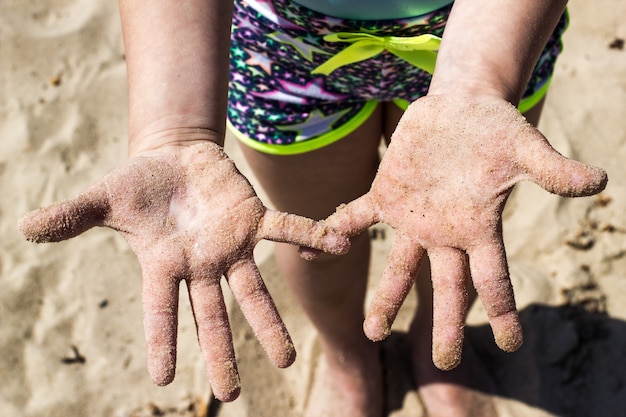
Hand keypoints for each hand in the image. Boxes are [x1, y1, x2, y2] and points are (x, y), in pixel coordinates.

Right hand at [18, 142, 349, 400]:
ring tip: (287, 359)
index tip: (163, 380)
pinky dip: (311, 236)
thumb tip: (27, 228)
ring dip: (270, 323)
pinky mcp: (253, 220)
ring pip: (253, 291)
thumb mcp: (103, 199)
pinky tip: (339, 246)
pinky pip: (286, 229)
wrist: (173, 158)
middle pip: (213, 316)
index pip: (161, 310)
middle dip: (221, 352)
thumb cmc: (138, 185)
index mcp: (164, 265)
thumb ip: (73, 217)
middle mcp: (201, 266)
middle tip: (231, 393)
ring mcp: (231, 246)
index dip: (161, 341)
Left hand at [304, 95, 606, 370]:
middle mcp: (445, 233)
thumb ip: (551, 169)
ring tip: (371, 331)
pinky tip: (314, 247)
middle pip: (446, 289)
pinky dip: (336, 231)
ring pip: (398, 267)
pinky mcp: (385, 197)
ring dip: (385, 297)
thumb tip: (598, 181)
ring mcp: (412, 218)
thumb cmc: (496, 130)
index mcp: (478, 228)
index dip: (504, 309)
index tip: (512, 342)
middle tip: (445, 363)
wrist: (459, 110)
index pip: (495, 278)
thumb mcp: (524, 147)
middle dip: (446, 325)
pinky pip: (357, 218)